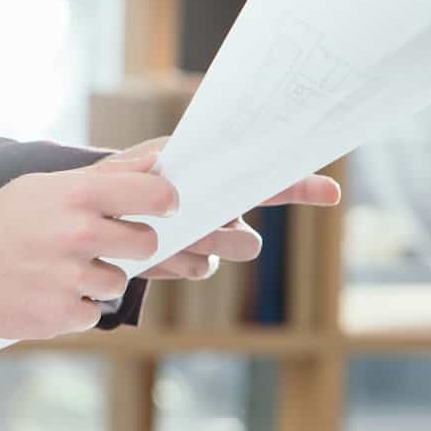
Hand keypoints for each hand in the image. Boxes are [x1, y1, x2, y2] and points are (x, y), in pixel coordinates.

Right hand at [0, 151, 180, 342]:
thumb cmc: (6, 221)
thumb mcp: (47, 185)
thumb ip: (106, 175)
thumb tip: (159, 161)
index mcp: (77, 195)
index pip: (154, 193)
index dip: (165, 201)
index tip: (162, 207)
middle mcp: (78, 234)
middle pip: (147, 243)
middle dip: (129, 245)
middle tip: (96, 244)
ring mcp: (71, 276)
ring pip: (118, 281)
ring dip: (95, 279)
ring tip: (58, 269)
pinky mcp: (62, 313)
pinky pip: (94, 312)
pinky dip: (75, 306)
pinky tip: (47, 291)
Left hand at [111, 136, 341, 282]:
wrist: (99, 213)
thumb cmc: (125, 178)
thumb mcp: (139, 163)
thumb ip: (159, 164)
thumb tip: (170, 165)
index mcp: (222, 180)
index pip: (270, 184)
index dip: (301, 186)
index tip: (331, 192)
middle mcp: (225, 213)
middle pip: (249, 239)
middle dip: (227, 233)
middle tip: (207, 223)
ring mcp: (209, 242)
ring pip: (223, 255)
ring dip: (202, 243)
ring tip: (171, 233)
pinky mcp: (188, 264)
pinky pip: (198, 267)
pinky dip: (174, 259)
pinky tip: (151, 250)